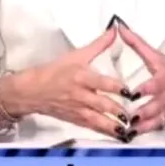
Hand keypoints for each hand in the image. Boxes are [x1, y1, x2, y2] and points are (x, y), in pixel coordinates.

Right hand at [0, 28, 128, 137]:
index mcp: (81, 77)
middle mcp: (80, 95)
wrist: (31, 90)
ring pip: (97, 120)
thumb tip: (115, 30)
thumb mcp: (77, 55)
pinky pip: (91, 127)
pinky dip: (104, 132)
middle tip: (133, 115)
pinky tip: (117, 136)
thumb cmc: (55, 71)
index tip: (130, 92)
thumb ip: (99, 44)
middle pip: (101, 104)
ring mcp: (77, 109)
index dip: (116, 88)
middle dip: (117, 111)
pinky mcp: (75, 119)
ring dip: (112, 126)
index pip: (102, 83)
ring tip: (127, 131)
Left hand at [119, 23, 164, 132]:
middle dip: (143, 111)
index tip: (132, 94)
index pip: (156, 84)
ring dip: (141, 124)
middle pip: (155, 105)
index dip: (145, 90)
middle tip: (129, 116)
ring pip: (153, 119)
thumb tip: (119, 28)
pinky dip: (143, 131)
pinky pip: (154, 127)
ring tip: (126, 128)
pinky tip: (130, 135)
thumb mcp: (158, 57)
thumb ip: (137, 44)